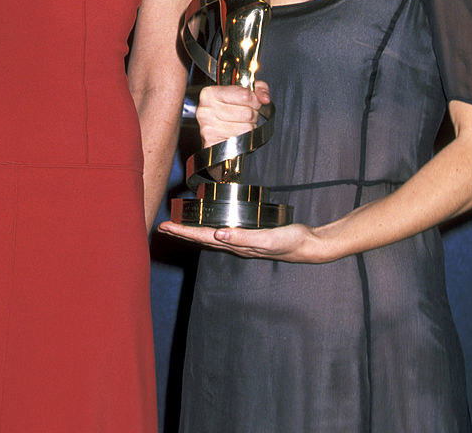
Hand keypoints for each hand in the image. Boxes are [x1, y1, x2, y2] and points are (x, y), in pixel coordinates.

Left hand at [158, 218, 331, 263]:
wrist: (309, 245)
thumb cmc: (290, 241)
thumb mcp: (268, 239)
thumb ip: (244, 238)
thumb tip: (218, 235)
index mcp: (236, 245)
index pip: (203, 237)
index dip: (183, 232)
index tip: (165, 227)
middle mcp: (235, 245)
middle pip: (201, 239)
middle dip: (181, 233)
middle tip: (162, 226)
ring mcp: (241, 242)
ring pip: (209, 237)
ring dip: (191, 232)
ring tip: (177, 226)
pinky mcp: (248, 236)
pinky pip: (221, 233)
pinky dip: (208, 229)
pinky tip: (207, 226)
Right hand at [196, 80, 270, 147]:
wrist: (212, 128)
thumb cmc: (226, 109)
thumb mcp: (240, 92)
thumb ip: (257, 89)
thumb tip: (264, 98)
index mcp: (210, 93)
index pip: (244, 95)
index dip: (254, 100)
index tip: (253, 101)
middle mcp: (206, 110)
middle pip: (247, 113)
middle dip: (252, 115)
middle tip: (246, 115)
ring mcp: (208, 128)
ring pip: (246, 128)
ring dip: (249, 127)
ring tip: (241, 124)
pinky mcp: (213, 144)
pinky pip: (241, 141)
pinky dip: (243, 139)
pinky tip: (236, 134)